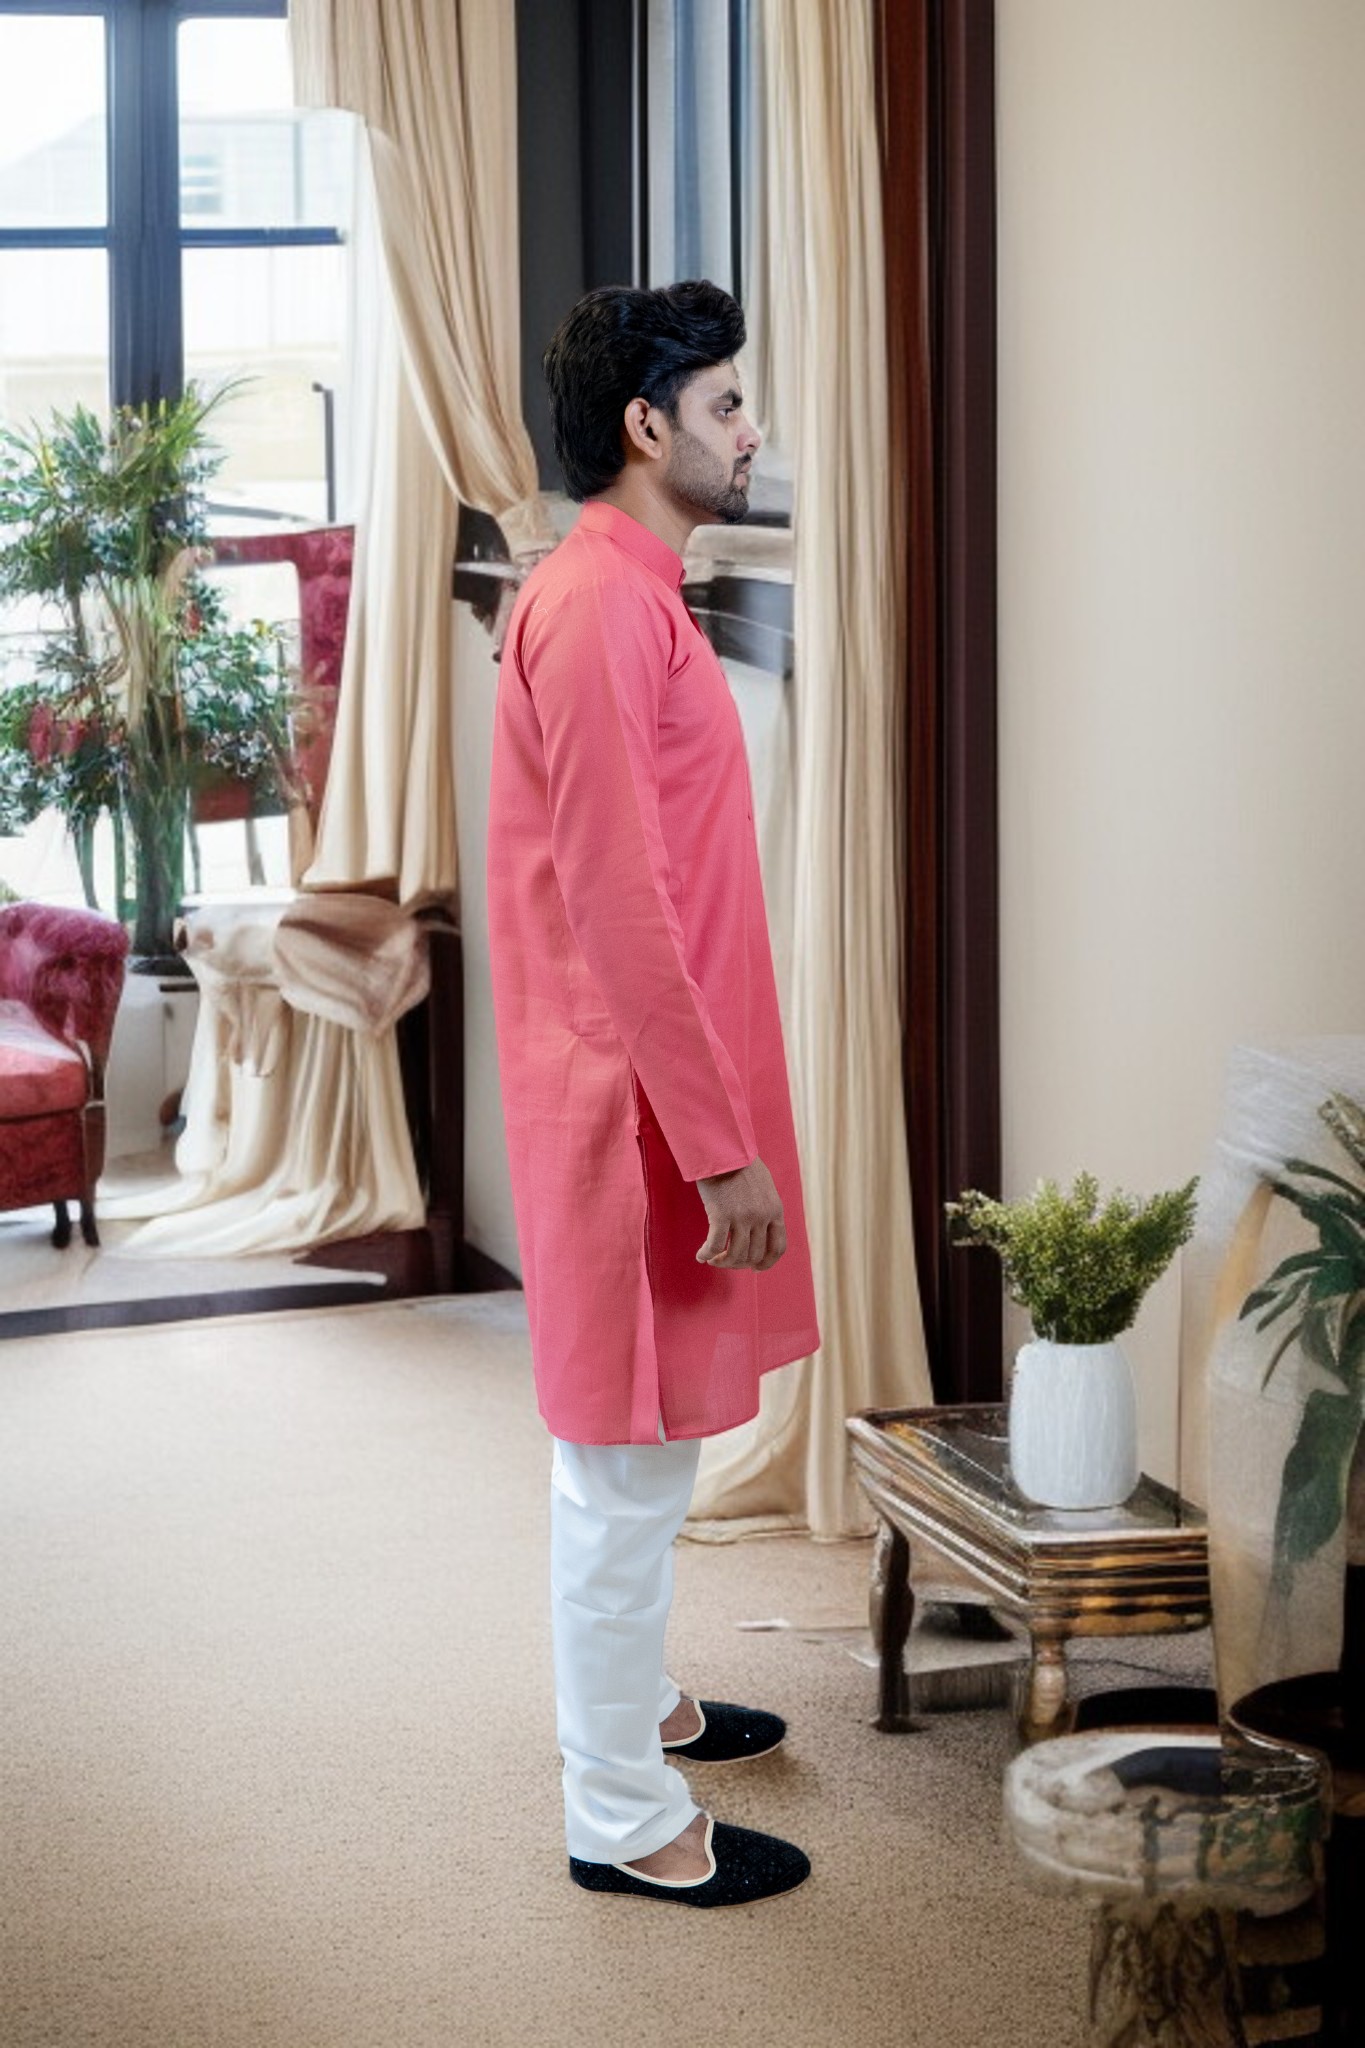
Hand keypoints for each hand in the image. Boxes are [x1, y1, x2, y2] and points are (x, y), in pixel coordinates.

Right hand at [695, 1154, 785, 1270]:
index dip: (766, 1263)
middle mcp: (762, 1217)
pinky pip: (715, 1246)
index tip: (754, 1267)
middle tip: (726, 1260)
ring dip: (722, 1262)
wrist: (723, 1147)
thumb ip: (765, 1206)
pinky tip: (701, 1256)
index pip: (778, 1247)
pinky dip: (707, 1254)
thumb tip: (760, 1226)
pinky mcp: (722, 1215)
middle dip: (739, 1263)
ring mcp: (743, 1217)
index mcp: (775, 1210)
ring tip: (712, 1259)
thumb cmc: (739, 1162)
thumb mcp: (764, 1185)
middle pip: (754, 1255)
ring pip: (735, 1255)